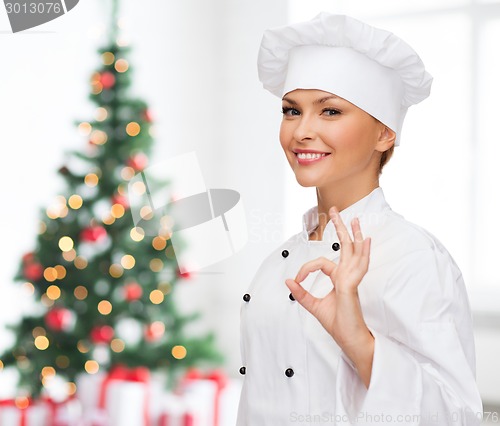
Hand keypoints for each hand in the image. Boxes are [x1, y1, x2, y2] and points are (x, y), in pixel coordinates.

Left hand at [285, 206, 373, 385]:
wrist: (350, 340)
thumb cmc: (338, 324)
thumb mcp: (314, 306)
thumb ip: (301, 294)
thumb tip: (287, 280)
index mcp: (339, 278)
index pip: (321, 263)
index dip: (305, 269)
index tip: (296, 279)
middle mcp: (347, 276)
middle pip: (345, 247)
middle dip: (340, 228)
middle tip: (335, 210)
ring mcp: (351, 280)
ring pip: (353, 252)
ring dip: (354, 234)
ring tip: (354, 218)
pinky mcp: (351, 287)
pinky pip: (355, 268)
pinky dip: (363, 253)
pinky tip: (366, 240)